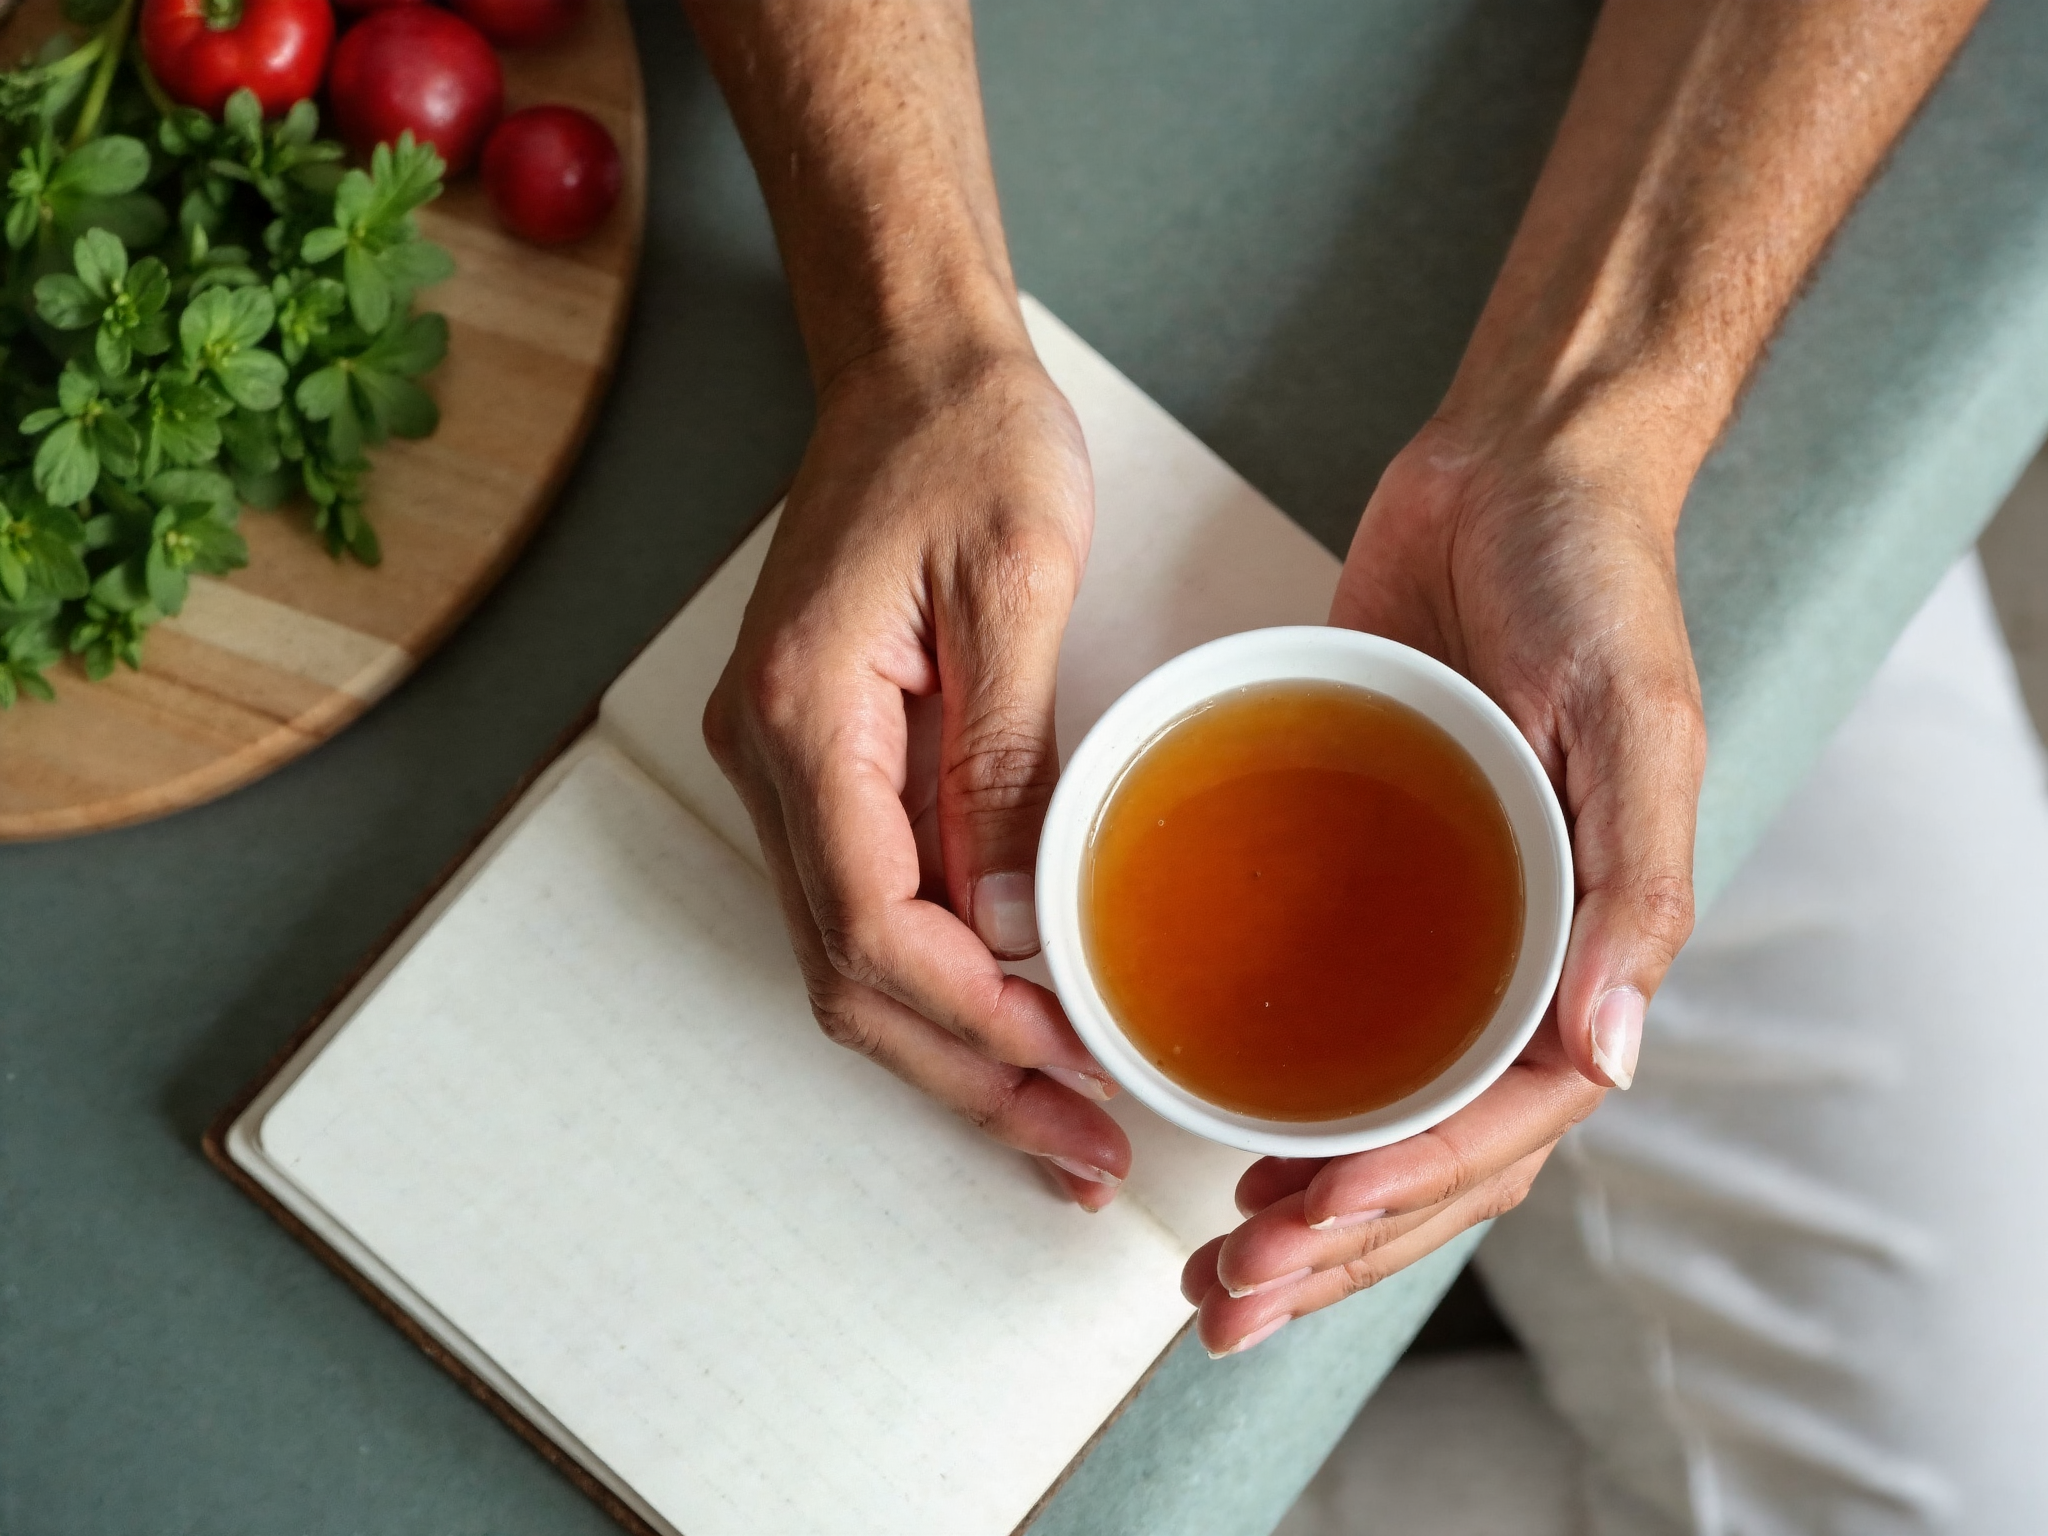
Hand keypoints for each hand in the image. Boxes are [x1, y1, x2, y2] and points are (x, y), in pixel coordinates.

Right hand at [703, 337, 1131, 1208]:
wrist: (909, 370)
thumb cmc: (968, 442)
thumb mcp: (1015, 582)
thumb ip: (1007, 756)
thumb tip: (1020, 920)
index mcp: (805, 713)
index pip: (875, 926)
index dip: (975, 1022)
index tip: (1074, 1071)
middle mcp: (768, 756)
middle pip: (849, 976)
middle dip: (965, 1075)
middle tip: (1079, 1150)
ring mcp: (783, 765)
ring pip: (850, 958)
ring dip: (952, 1046)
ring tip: (1061, 1114)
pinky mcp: (818, 761)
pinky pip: (867, 904)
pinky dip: (940, 980)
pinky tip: (1017, 1015)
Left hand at [1183, 420, 1706, 1350]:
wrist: (1516, 473)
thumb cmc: (1596, 584)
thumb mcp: (1635, 718)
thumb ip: (1632, 886)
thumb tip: (1608, 1055)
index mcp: (1583, 948)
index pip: (1498, 1123)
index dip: (1404, 1188)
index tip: (1298, 1216)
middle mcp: (1508, 959)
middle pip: (1426, 1149)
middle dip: (1334, 1242)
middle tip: (1225, 1298)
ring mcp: (1430, 926)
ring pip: (1370, 1106)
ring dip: (1298, 1200)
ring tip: (1213, 1264)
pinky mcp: (1358, 871)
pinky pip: (1320, 1004)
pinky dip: (1275, 1081)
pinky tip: (1206, 1113)